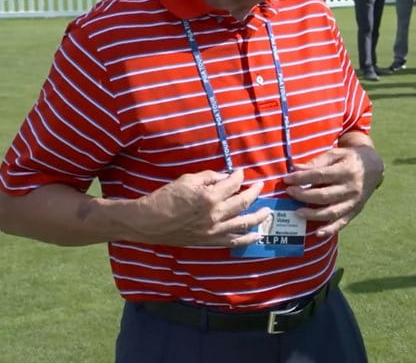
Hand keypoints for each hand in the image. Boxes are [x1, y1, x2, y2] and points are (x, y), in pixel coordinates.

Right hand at [130, 170, 268, 246]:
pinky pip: (234, 241)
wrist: (148, 222)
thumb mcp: (187, 180)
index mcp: (210, 197)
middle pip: (244, 202)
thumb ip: (209, 177)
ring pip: (244, 223)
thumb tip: (226, 177)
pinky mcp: (210, 241)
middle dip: (255, 192)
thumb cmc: (165, 198)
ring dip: (259, 216)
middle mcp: (215, 214)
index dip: (239, 176)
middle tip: (260, 186)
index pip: (233, 183)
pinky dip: (248, 239)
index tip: (241, 173)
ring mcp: (214, 230)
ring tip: (267, 211)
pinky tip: (258, 235)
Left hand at [283, 146, 382, 237]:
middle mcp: (351, 188)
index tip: (287, 179)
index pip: (319, 175)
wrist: (373, 167)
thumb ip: (316, 162)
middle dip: (303, 195)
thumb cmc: (349, 159)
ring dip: (312, 214)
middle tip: (289, 193)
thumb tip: (296, 169)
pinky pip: (342, 223)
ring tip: (297, 212)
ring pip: (331, 212)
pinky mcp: (355, 211)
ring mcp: (354, 201)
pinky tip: (317, 233)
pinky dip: (330, 230)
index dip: (301, 178)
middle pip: (324, 195)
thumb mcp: (335, 154)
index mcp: (345, 171)